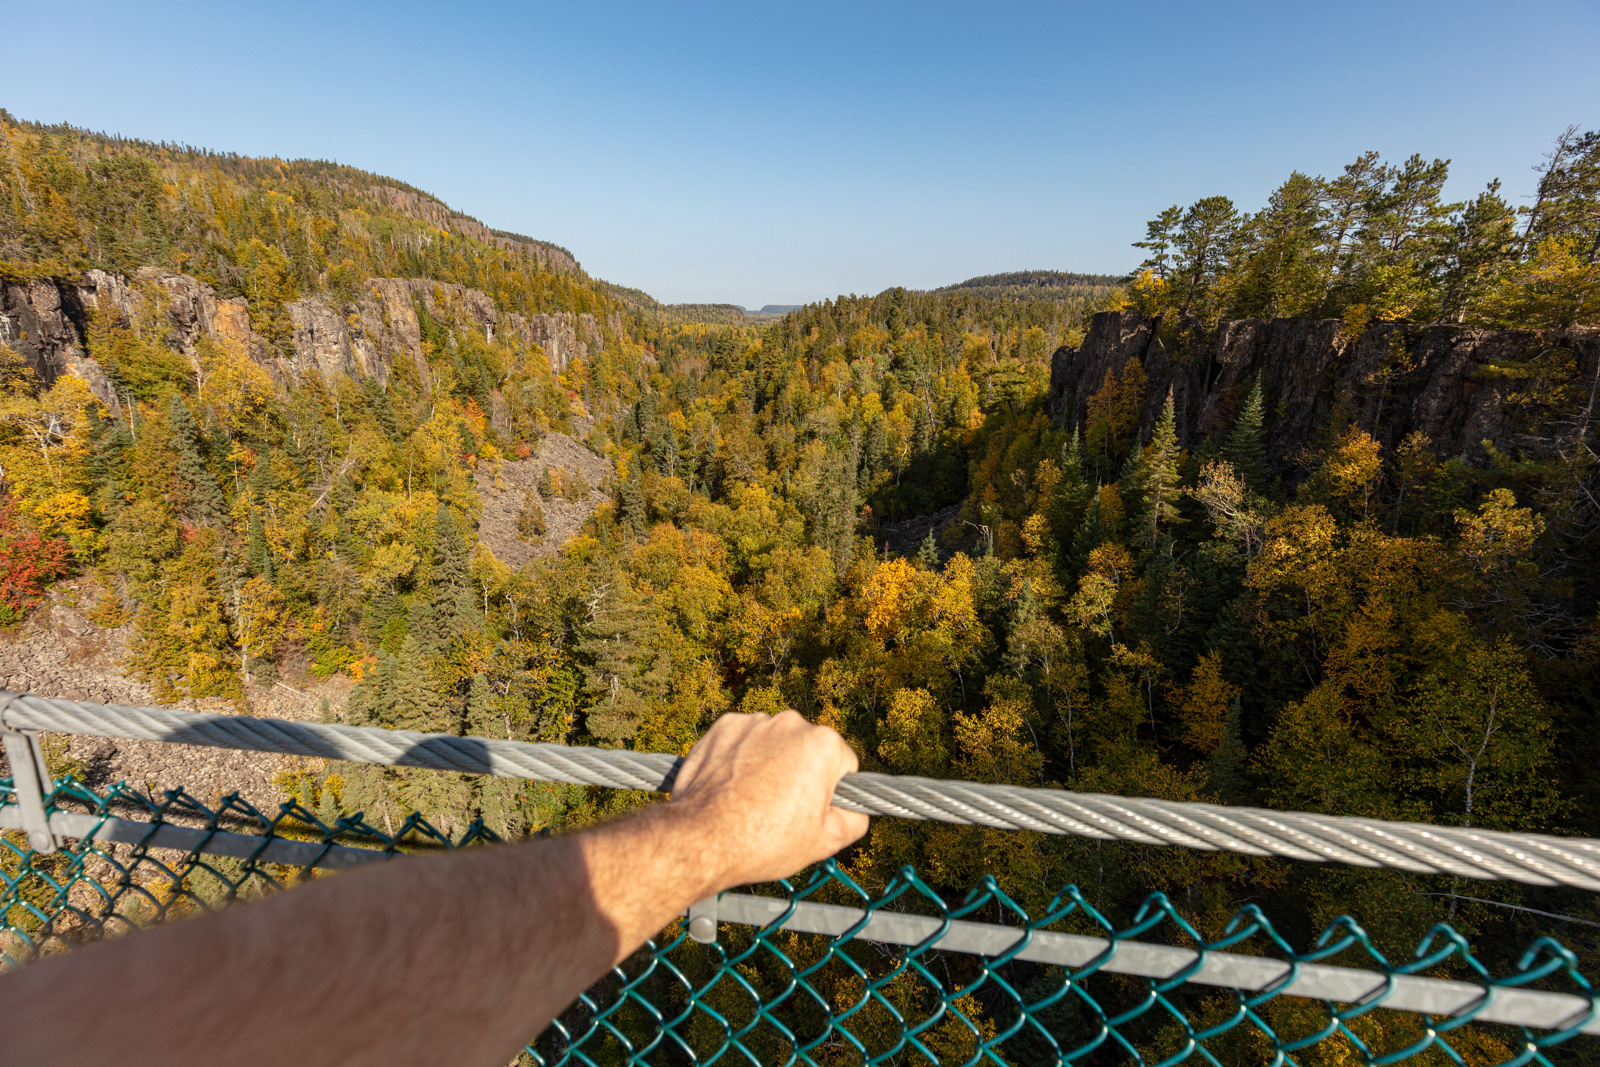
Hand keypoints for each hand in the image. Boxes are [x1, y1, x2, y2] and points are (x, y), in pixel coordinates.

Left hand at [669, 710, 868, 890]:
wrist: (701, 839)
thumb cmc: (765, 841)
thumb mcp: (826, 842)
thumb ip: (855, 820)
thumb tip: (855, 809)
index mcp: (823, 743)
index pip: (842, 765)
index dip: (830, 792)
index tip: (810, 810)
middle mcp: (790, 722)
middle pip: (807, 749)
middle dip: (799, 773)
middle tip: (780, 809)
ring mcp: (753, 722)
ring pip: (773, 743)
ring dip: (768, 763)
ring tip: (752, 800)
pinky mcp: (723, 726)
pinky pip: (742, 740)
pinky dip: (740, 757)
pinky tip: (732, 786)